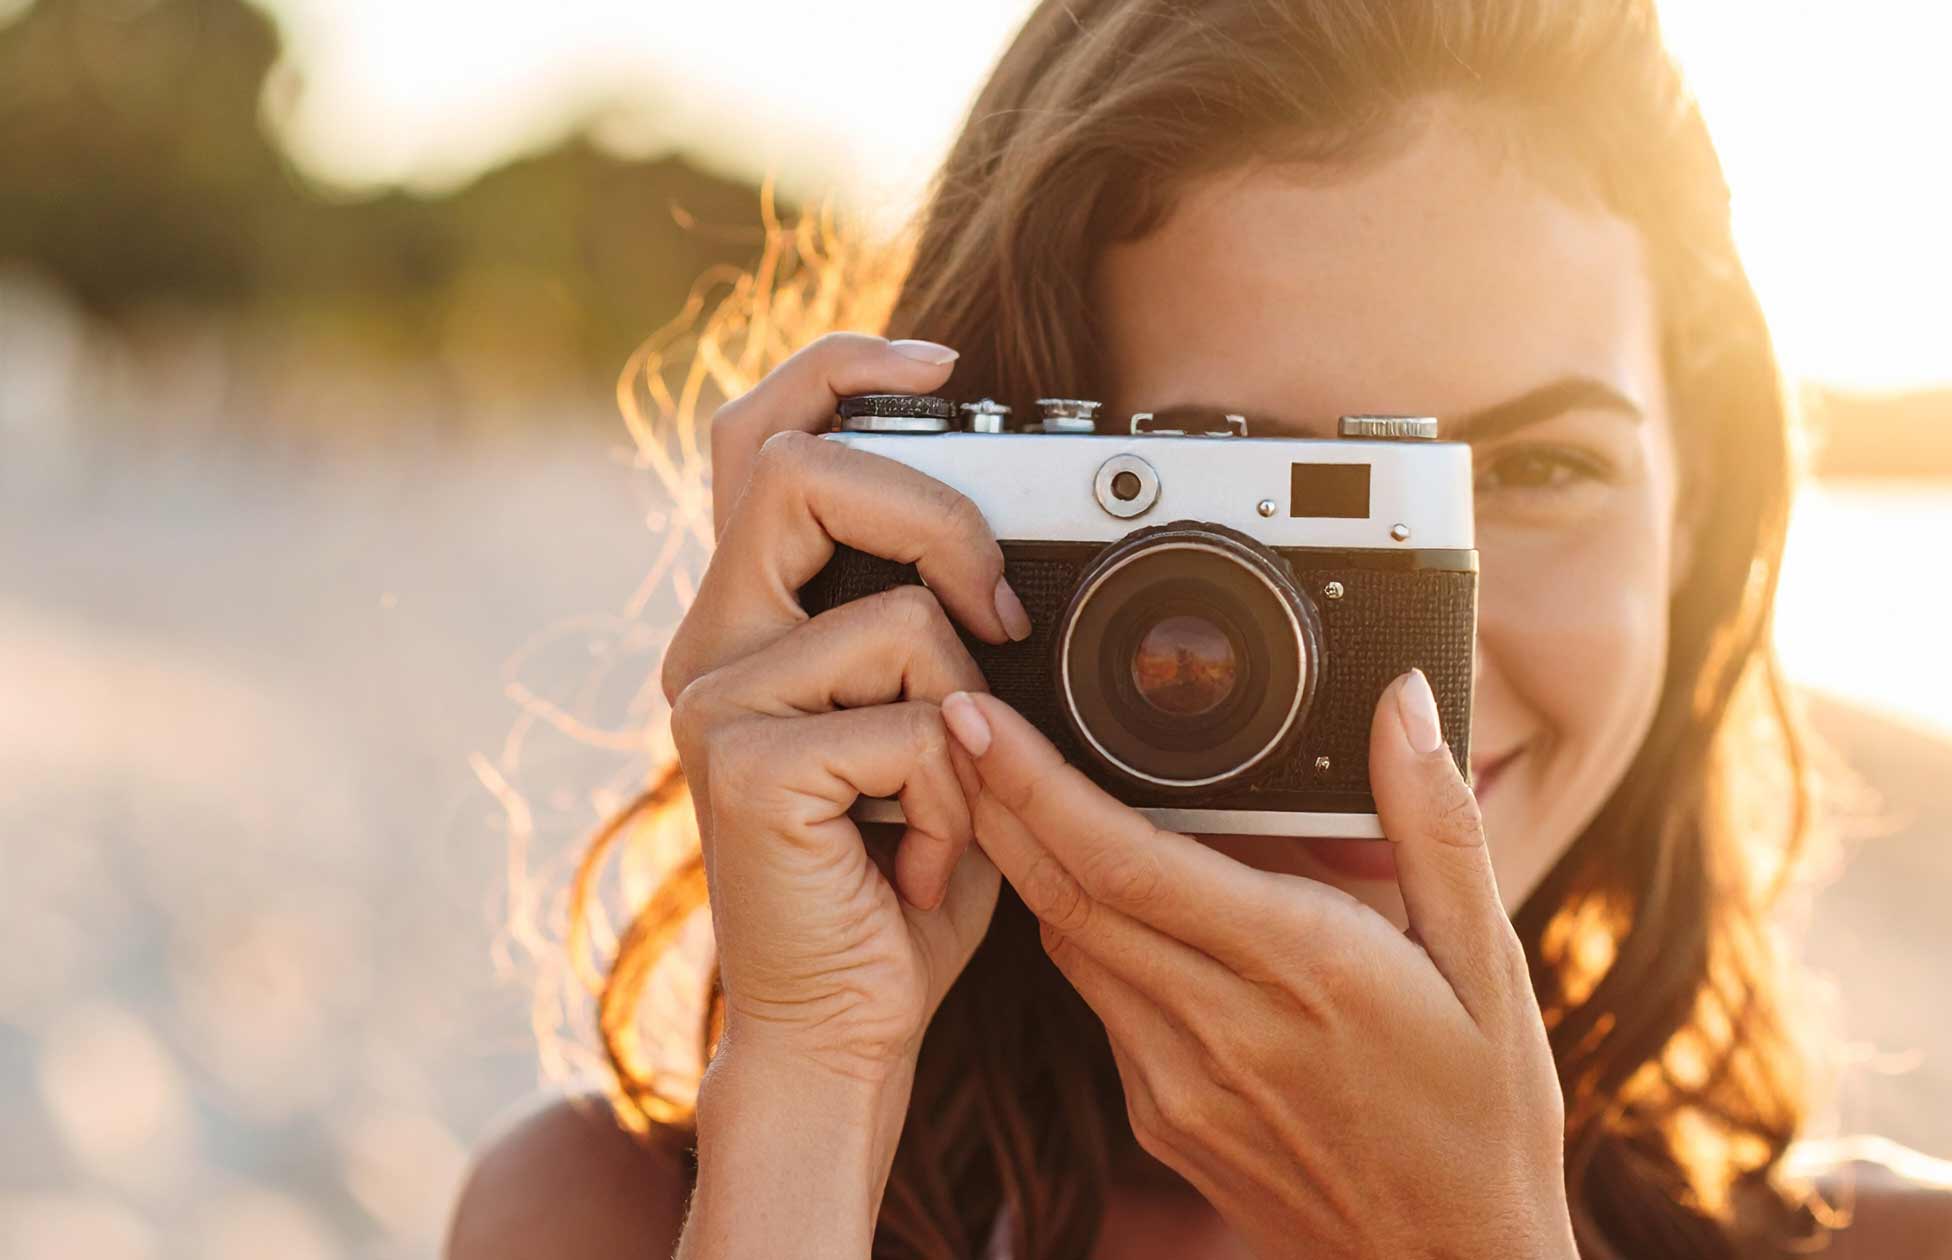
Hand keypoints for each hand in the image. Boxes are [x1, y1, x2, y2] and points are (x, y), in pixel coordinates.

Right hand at [662, 332, 1027, 1086]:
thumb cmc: (896, 883)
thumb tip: (1005, 552)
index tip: (943, 363)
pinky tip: (917, 859)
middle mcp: (711, 645)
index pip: (757, 437)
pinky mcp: (745, 763)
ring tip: (943, 793)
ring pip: (890, 608)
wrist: (845, 1025)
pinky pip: (913, 717)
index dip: (841, 369)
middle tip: (1000, 609)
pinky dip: (955, 792)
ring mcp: (715, 700)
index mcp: (749, 620)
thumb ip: (938, 630)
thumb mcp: (931, 726)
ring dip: (966, 702)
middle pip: (796, 469)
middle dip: (936, 514)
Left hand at [937, 671, 1577, 1259]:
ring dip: (1031, 866)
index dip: (1035, 784)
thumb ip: (1436, 823)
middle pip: (1062, 896)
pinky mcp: (1162, 1121)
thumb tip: (1402, 702)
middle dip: (999, 804)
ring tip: (1014, 790)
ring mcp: (1177, 1085)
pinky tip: (1106, 895)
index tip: (980, 718)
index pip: (1122, 861)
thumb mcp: (1488, 965)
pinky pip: (1102, 1003)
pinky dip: (1087, 934)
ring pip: (1069, 948)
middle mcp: (1218, 1027)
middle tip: (961, 725)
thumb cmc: (1482, 1119)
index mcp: (1299, 967)